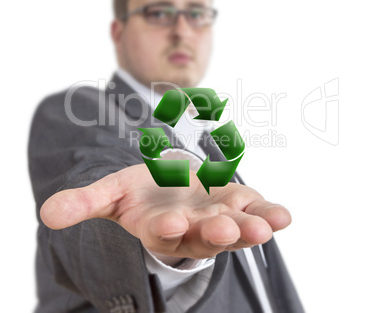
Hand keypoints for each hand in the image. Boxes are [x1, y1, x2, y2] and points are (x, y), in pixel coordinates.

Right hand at [40, 164, 290, 258]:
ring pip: (236, 226)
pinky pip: (253, 210)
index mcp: (159, 228)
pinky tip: (283, 215)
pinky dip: (267, 212)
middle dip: (215, 231)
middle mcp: (191, 229)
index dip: (164, 227)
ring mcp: (216, 217)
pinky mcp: (235, 204)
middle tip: (226, 228)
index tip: (169, 221)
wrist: (167, 188)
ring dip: (251, 225)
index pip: (161, 233)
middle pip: (205, 235)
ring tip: (269, 224)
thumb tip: (48, 213)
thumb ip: (85, 203)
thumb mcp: (110, 194)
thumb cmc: (139, 193)